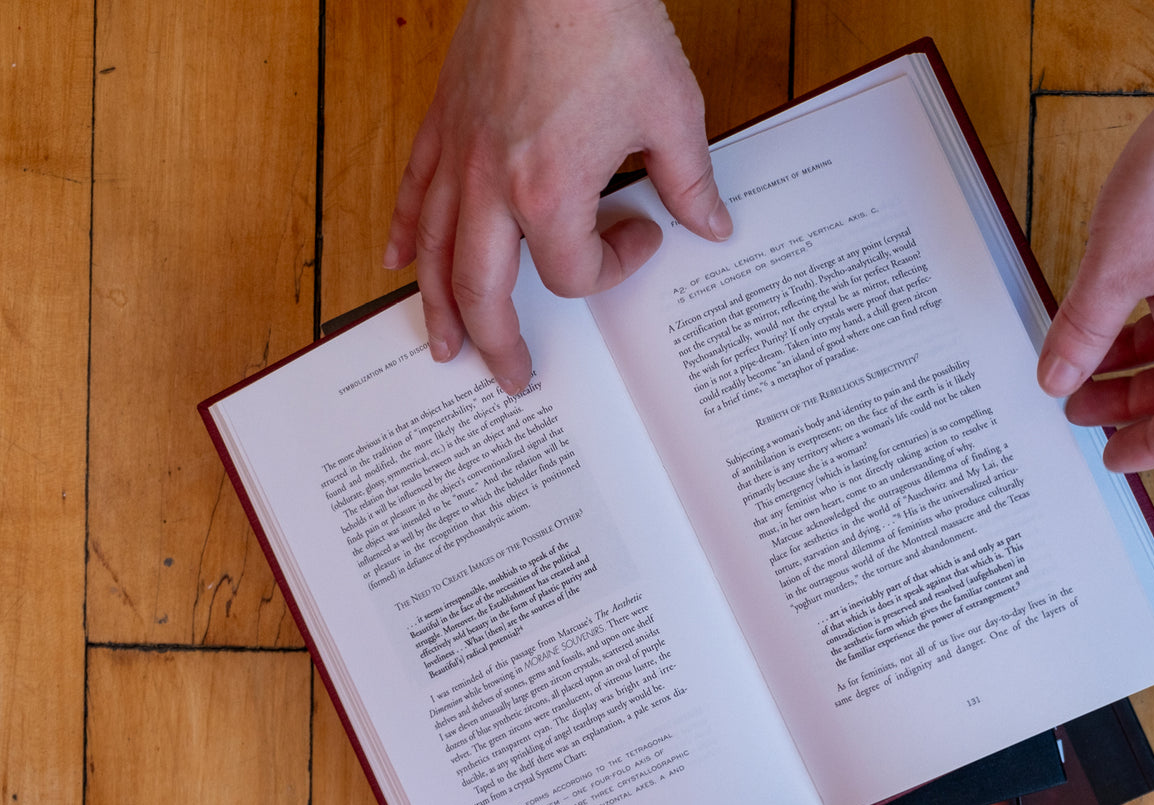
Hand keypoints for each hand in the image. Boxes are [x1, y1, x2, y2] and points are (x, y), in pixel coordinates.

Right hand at [384, 0, 731, 392]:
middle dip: (497, 343)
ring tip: (444, 346)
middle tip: (509, 378)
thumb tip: (711, 226)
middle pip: (483, 290)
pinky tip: (400, 260)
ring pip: (435, 251)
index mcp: (551, 190)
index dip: (615, 267)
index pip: (573, 272)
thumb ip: (691, 182)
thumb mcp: (672, 112)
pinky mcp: (443, 121)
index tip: (643, 234)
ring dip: (439, 307)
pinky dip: (406, 231)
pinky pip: (414, 191)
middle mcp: (494, 184)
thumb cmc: (610, 25)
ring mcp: (460, 154)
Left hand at [1036, 31, 1153, 471]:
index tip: (1109, 457)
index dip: (1148, 449)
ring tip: (1078, 355)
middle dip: (1124, 402)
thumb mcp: (1113, 267)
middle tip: (1074, 405)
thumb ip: (1081, 330)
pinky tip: (1103, 297)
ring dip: (1128, 357)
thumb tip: (1057, 379)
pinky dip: (1139, 314)